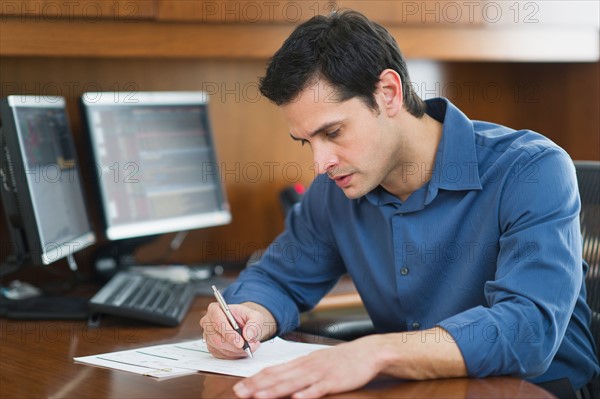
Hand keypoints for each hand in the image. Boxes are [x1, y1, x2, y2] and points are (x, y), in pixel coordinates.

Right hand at [200, 302, 273, 358]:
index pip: (218, 321)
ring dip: (237, 351)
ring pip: (220, 348)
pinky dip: (235, 355)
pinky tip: (243, 349)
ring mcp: (208, 336)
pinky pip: (222, 355)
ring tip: (250, 346)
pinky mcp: (211, 347)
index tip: (240, 342)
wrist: (245, 325)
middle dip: (234, 346)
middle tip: (249, 347)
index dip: (228, 333)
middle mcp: (208, 322)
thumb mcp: (256, 317)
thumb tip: (248, 335)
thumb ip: (253, 324)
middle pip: (217, 339)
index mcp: (215, 309)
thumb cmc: (247, 318)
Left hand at [233, 335, 382, 397]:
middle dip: (257, 386)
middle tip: (239, 393)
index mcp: (301, 362)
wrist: (367, 352)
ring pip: (294, 382)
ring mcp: (320, 373)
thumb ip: (298, 370)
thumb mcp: (316, 362)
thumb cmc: (340, 360)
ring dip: (275, 390)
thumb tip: (277, 378)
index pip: (273, 370)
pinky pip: (319, 388)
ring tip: (259, 396)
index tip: (239, 387)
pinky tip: (297, 398)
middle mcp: (307, 366)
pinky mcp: (335, 381)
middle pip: (278, 377)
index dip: (255, 379)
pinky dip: (307, 393)